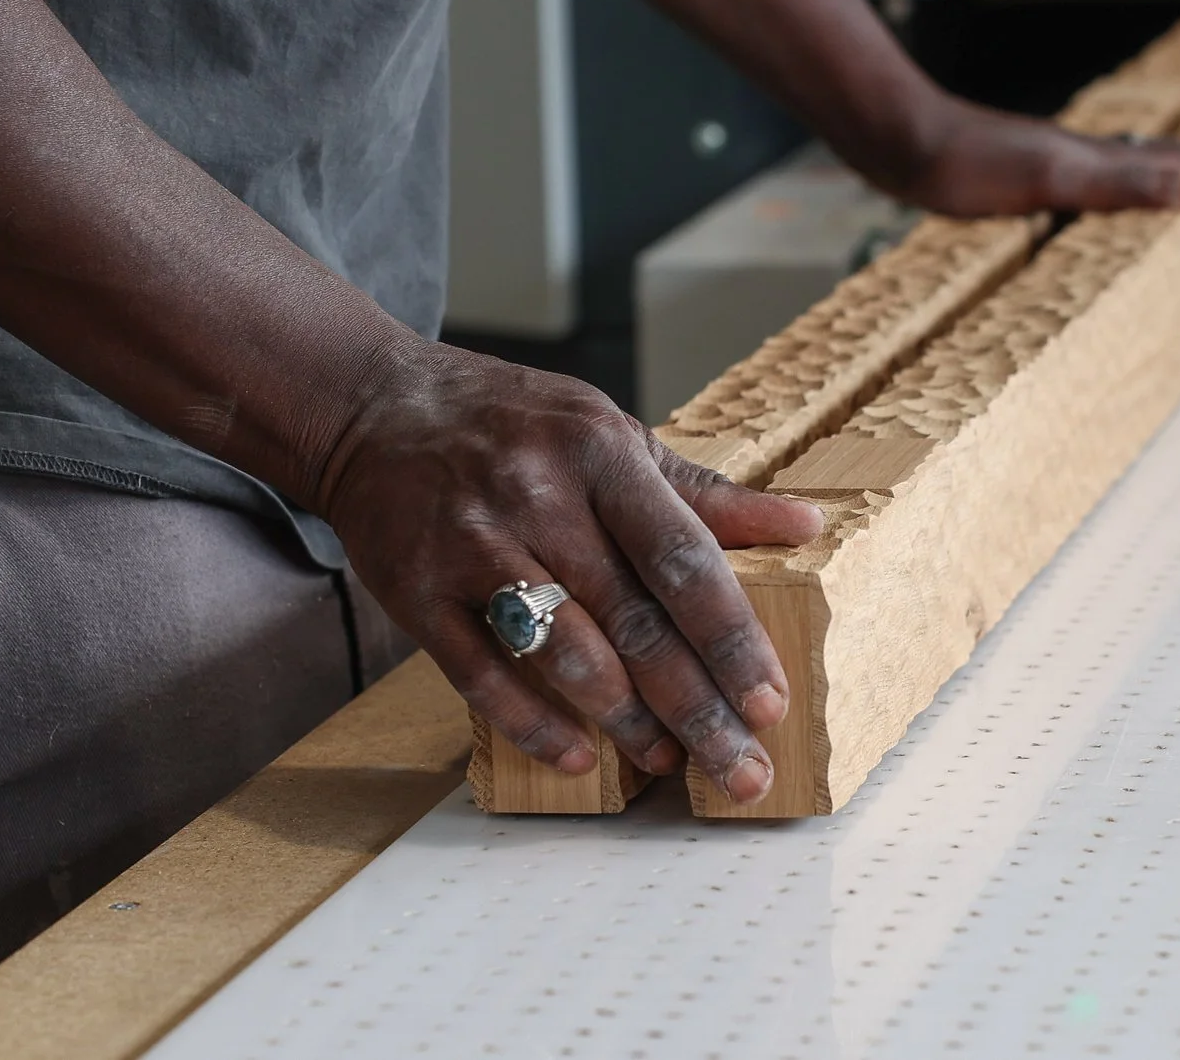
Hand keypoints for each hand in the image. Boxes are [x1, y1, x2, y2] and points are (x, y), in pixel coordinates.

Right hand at [310, 339, 824, 801]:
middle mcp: (538, 497)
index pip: (682, 556)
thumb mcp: (609, 433)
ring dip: (625, 722)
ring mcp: (474, 545)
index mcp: (599, 453)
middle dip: (696, 706)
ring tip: (670, 762)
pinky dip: (532, 723)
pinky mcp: (418, 590)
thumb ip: (700, 491)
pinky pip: (482, 674)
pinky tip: (577, 757)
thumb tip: (805, 524)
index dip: (730, 635)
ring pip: (565, 652)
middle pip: (634, 620)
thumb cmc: (512, 423)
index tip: (771, 700)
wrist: (374, 410)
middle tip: (741, 769)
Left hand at [861, 94, 1179, 219]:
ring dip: (1163, 173)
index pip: (1177, 161)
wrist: (902, 143)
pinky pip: (1083, 186)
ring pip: (1123, 169)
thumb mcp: (1059, 179)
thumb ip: (1131, 185)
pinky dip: (1108, 189)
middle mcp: (1080, 156)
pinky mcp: (1015, 179)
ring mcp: (1049, 165)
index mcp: (1098, 159)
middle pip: (1158, 158)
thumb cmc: (970, 164)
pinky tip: (1090, 196)